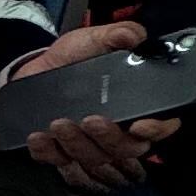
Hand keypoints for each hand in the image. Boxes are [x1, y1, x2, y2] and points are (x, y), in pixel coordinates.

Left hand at [3, 22, 179, 195]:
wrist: (37, 66)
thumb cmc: (75, 57)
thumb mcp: (95, 39)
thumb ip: (118, 35)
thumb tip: (135, 36)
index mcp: (135, 106)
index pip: (158, 126)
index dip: (156, 130)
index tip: (141, 125)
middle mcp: (117, 130)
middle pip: (125, 148)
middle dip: (108, 137)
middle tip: (89, 119)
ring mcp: (88, 143)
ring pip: (92, 157)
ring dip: (76, 143)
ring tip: (58, 122)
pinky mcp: (59, 149)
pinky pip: (58, 160)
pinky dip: (48, 152)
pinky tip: (38, 137)